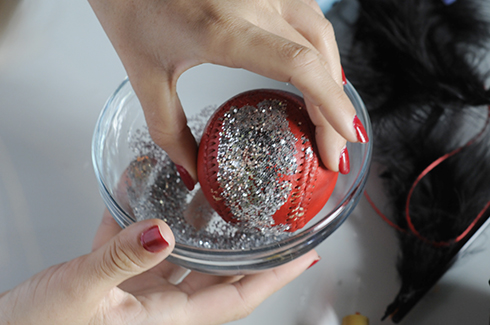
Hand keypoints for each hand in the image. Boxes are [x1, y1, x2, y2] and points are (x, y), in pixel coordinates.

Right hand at [0, 210, 318, 324]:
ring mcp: (137, 292)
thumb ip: (121, 257)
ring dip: (200, 228)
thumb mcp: (80, 291)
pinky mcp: (114, 278)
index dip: (275, 279)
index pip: (237, 298)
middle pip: (218, 275)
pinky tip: (145, 187)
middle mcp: (160, 306)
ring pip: (184, 257)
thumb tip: (161, 230)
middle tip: (269, 220)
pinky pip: (141, 244)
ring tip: (219, 197)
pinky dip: (146, 217)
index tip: (305, 258)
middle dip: (246, 249)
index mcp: (165, 318)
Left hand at [88, 0, 367, 182]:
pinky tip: (316, 77)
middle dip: (335, 109)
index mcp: (223, 30)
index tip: (346, 138)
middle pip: (319, 57)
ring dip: (332, 79)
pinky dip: (320, 53)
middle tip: (333, 149)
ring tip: (329, 119)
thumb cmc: (129, 7)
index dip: (332, 104)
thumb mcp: (144, 77)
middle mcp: (254, 1)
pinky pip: (309, 18)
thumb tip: (192, 171)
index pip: (298, 66)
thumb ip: (169, 132)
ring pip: (321, 34)